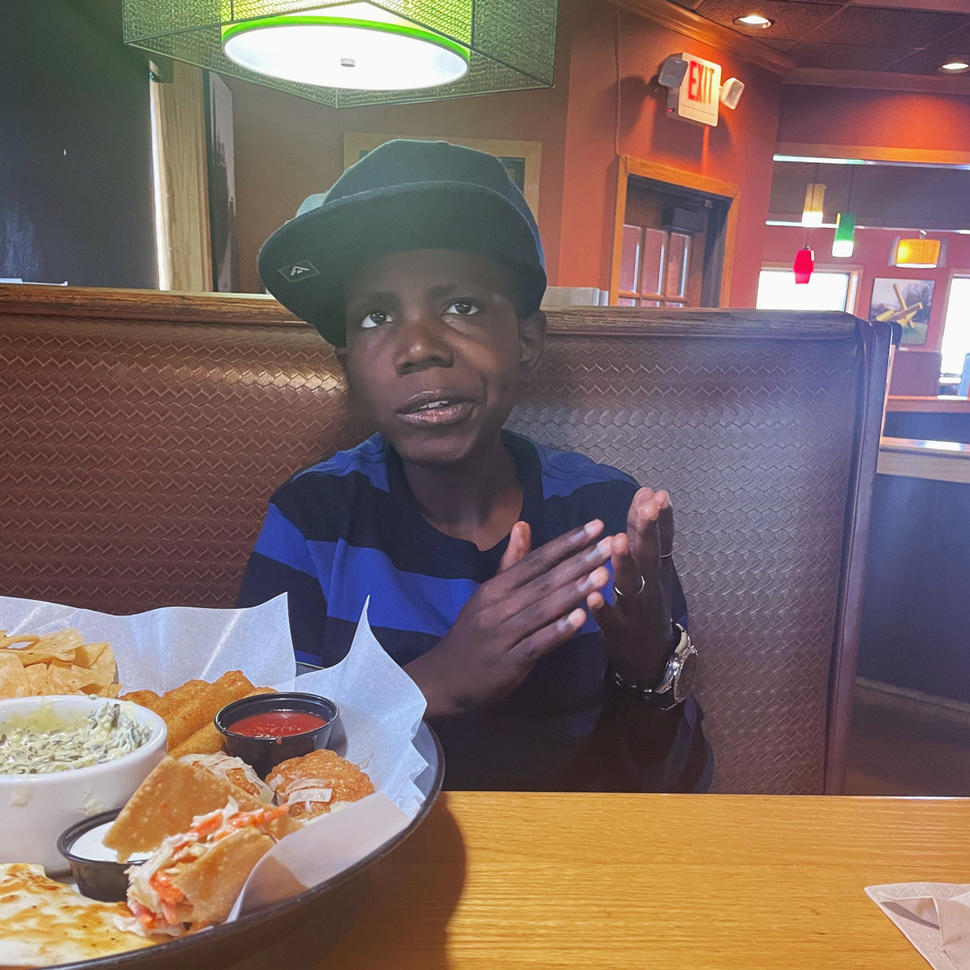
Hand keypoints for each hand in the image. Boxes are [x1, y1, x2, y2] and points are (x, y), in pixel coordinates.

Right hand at [404, 519, 612, 716]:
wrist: (442, 679)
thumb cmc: (471, 635)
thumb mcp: (487, 595)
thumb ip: (510, 563)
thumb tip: (522, 524)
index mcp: (495, 587)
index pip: (536, 560)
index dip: (567, 542)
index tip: (596, 525)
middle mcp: (498, 605)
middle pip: (544, 580)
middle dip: (580, 561)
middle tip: (611, 544)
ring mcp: (503, 633)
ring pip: (543, 608)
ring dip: (575, 591)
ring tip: (604, 574)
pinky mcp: (509, 661)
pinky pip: (537, 643)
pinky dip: (559, 630)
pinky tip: (582, 619)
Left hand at [588, 487, 675, 684]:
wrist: (651, 662)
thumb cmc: (647, 607)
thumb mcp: (655, 573)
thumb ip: (650, 537)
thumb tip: (652, 495)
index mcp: (655, 571)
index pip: (658, 539)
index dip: (657, 517)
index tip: (654, 491)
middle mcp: (651, 587)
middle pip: (650, 556)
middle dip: (647, 530)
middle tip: (647, 505)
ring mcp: (637, 611)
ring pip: (632, 585)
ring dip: (625, 563)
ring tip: (616, 541)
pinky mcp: (621, 634)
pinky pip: (610, 620)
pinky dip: (602, 608)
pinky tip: (591, 596)